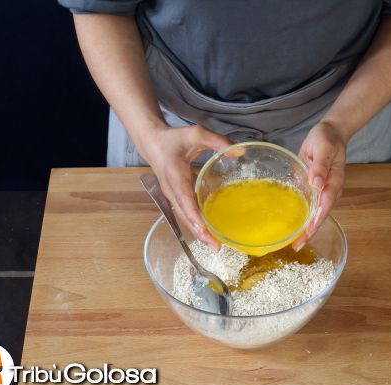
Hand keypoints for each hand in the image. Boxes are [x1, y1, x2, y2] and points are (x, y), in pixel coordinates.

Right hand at [138, 124, 232, 249]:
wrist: (152, 142)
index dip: (193, 215)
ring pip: (185, 217)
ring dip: (199, 231)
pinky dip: (197, 223)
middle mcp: (171, 189)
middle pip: (184, 215)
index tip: (203, 229)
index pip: (184, 198)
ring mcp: (172, 194)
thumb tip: (239, 152)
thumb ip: (217, 141)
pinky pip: (186, 212)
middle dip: (199, 232)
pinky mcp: (176, 196)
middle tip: (216, 246)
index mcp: (174, 175)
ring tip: (215, 244)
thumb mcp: (197, 133)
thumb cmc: (174, 138)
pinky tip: (210, 231)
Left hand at [293, 121, 346, 250]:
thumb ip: (320, 166)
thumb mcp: (323, 148)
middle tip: (297, 246)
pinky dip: (302, 217)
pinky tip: (292, 226)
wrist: (329, 132)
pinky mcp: (313, 188)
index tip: (308, 232)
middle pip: (320, 215)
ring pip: (314, 213)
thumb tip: (316, 184)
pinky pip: (308, 206)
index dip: (317, 220)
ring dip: (305, 228)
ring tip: (294, 243)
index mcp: (334, 182)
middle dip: (310, 231)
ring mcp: (321, 190)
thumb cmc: (327, 139)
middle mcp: (329, 190)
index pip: (325, 205)